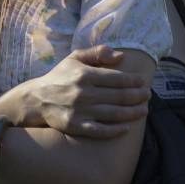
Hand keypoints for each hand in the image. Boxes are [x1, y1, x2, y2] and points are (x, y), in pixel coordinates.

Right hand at [18, 45, 151, 138]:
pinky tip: (127, 128)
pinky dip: (115, 130)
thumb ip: (98, 53)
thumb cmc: (60, 76)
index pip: (117, 78)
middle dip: (138, 96)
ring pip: (114, 114)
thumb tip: (121, 56)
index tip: (144, 82)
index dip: (134, 81)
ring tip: (144, 110)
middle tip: (148, 96)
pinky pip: (100, 130)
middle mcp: (84, 93)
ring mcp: (80, 111)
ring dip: (133, 112)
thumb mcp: (75, 58)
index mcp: (85, 75)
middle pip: (119, 96)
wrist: (36, 99)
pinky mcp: (76, 126)